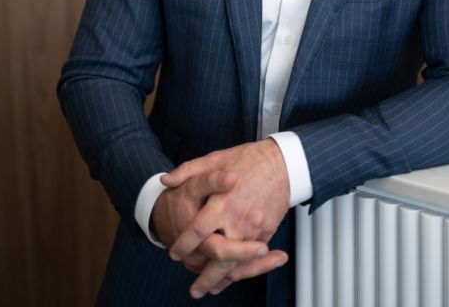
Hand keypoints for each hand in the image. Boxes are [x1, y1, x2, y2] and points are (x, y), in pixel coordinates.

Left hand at [161, 140, 290, 297]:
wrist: (283, 162)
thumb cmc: (248, 159)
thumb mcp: (215, 158)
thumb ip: (188, 170)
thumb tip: (165, 181)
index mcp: (222, 201)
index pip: (197, 230)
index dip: (184, 245)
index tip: (174, 253)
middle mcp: (238, 219)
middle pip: (218, 256)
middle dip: (205, 277)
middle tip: (194, 289)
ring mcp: (254, 228)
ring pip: (236, 263)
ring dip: (222, 279)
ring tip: (210, 289)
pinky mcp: (266, 231)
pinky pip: (253, 257)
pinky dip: (241, 270)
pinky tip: (231, 277)